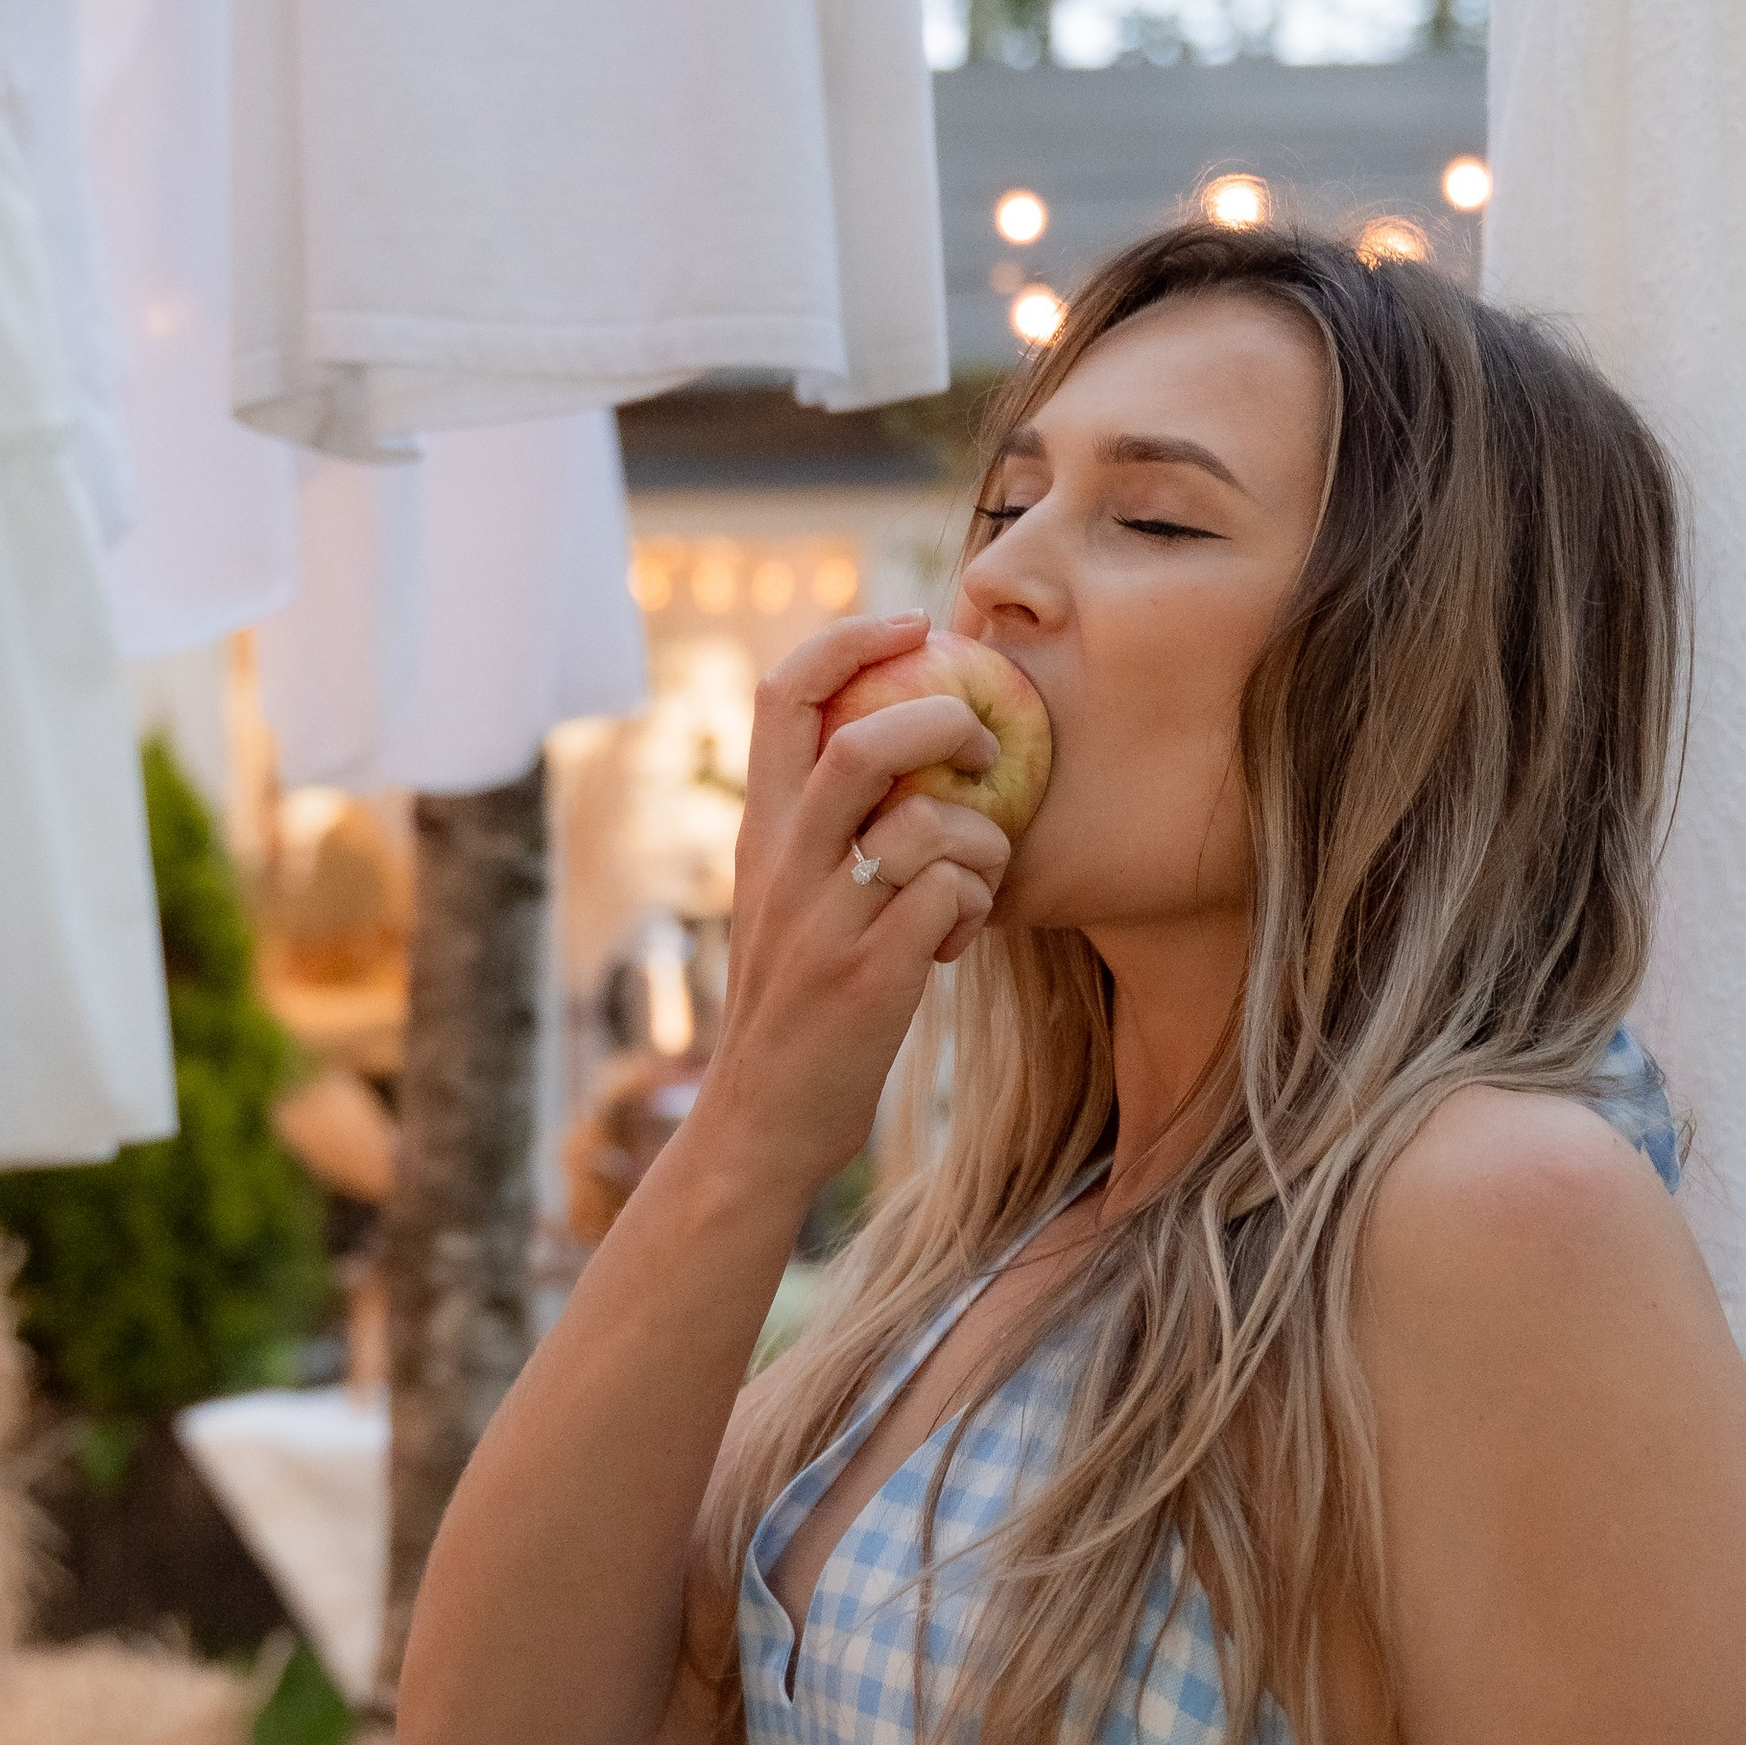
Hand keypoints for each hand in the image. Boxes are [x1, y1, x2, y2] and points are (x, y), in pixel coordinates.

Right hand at [693, 615, 1013, 1200]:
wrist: (763, 1121)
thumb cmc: (797, 1003)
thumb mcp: (787, 901)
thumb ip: (826, 829)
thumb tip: (913, 747)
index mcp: (759, 833)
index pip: (780, 693)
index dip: (850, 638)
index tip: (915, 623)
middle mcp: (782, 866)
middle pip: (861, 741)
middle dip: (942, 722)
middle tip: (985, 745)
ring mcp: (825, 923)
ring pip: (925, 823)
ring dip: (981, 838)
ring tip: (977, 877)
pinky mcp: (872, 977)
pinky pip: (954, 898)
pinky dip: (979, 905)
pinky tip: (959, 938)